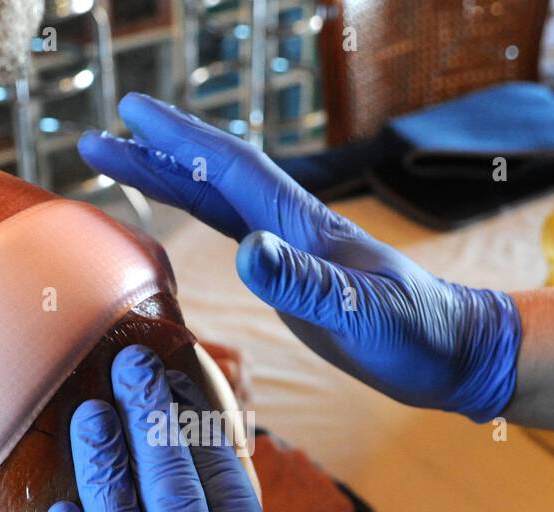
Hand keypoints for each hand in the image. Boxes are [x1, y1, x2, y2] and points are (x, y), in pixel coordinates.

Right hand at [77, 93, 521, 421]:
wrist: (454, 352)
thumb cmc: (418, 335)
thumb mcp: (363, 314)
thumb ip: (306, 282)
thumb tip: (246, 251)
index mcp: (304, 226)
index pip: (231, 171)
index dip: (179, 142)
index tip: (130, 116)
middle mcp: (293, 229)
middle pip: (213, 178)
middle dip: (156, 154)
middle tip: (99, 139)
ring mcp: (292, 251)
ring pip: (219, 203)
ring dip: (170, 181)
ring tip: (121, 166)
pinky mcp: (295, 279)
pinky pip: (233, 235)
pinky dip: (200, 216)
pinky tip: (182, 216)